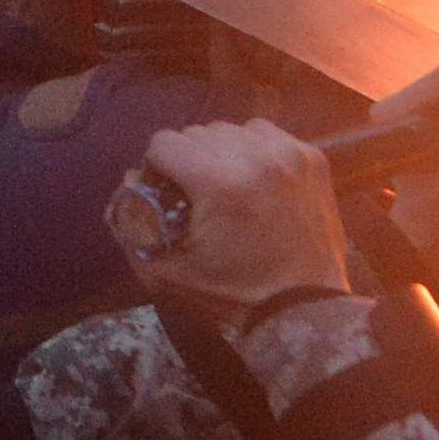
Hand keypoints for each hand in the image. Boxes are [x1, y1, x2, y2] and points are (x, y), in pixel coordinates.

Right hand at [130, 121, 348, 311]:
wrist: (304, 309)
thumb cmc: (233, 295)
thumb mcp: (168, 273)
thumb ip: (132, 227)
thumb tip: (127, 183)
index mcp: (218, 183)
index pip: (165, 142)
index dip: (156, 168)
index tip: (166, 193)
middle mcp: (255, 158)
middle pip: (197, 133)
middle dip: (188, 162)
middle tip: (197, 197)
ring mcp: (288, 154)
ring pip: (231, 130)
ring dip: (221, 152)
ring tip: (227, 187)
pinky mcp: (312, 158)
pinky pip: (266, 134)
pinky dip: (254, 151)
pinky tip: (255, 181)